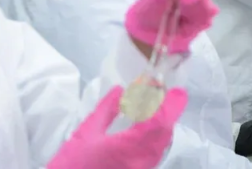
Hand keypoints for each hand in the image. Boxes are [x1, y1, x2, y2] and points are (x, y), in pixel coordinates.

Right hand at [46, 85, 187, 168]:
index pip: (159, 122)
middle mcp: (141, 161)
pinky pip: (153, 156)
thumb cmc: (73, 164)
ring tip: (154, 110)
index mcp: (129, 147)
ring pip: (161, 146)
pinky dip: (155, 139)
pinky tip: (145, 130)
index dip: (172, 105)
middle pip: (164, 134)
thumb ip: (105, 110)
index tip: (178, 91)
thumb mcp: (86, 133)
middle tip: (161, 96)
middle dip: (168, 113)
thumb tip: (120, 90)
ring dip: (162, 126)